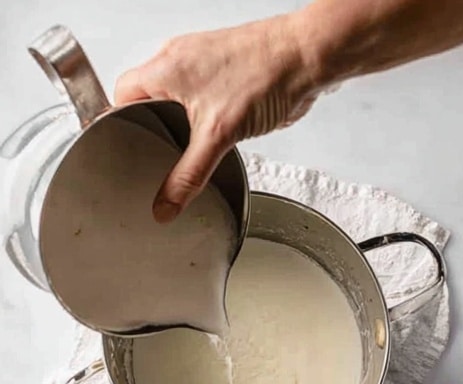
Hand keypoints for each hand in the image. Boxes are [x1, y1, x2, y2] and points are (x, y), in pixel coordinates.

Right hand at [115, 16, 315, 221]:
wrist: (304, 59)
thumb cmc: (263, 75)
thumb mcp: (218, 135)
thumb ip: (188, 174)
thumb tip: (165, 205)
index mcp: (163, 68)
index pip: (120, 97)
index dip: (118, 125)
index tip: (123, 151)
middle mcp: (178, 62)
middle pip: (146, 99)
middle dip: (151, 129)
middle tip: (156, 158)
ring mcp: (202, 66)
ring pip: (176, 101)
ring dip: (180, 125)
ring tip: (186, 151)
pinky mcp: (224, 74)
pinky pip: (201, 99)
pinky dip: (203, 120)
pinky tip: (214, 137)